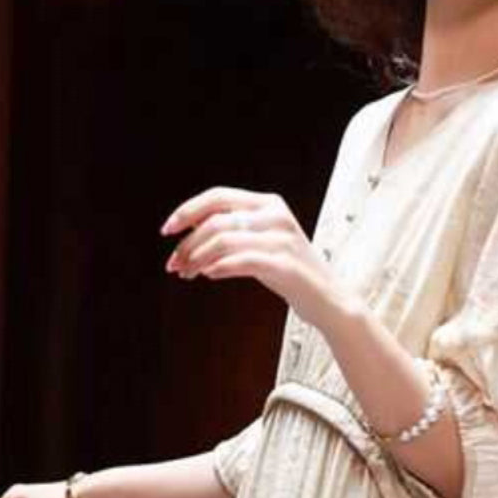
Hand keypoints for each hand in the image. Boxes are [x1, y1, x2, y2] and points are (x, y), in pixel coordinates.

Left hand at [160, 186, 344, 329]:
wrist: (330, 300)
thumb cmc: (291, 275)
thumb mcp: (263, 244)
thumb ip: (234, 232)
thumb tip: (189, 235)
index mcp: (268, 203)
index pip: (217, 197)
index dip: (187, 211)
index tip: (167, 231)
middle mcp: (275, 215)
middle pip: (215, 221)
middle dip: (187, 243)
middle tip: (174, 264)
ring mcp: (281, 239)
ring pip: (222, 240)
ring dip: (197, 258)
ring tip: (188, 273)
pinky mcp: (283, 264)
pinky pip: (239, 261)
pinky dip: (218, 267)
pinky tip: (208, 275)